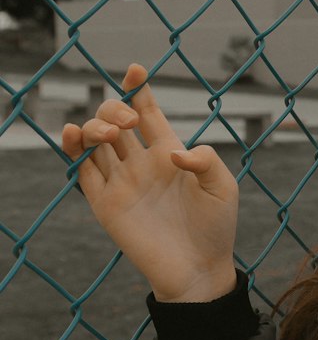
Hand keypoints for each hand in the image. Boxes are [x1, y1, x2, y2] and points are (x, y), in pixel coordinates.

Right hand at [60, 62, 239, 301]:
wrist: (198, 270)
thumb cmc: (216, 227)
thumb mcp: (223, 187)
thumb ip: (207, 161)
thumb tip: (174, 153)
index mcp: (169, 151)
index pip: (148, 112)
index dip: (138, 89)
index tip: (135, 69)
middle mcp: (141, 162)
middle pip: (115, 120)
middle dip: (115, 109)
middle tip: (127, 123)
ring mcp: (121, 181)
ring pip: (94, 141)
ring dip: (94, 126)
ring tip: (107, 133)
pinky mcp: (105, 204)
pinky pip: (82, 172)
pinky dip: (73, 150)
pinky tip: (73, 133)